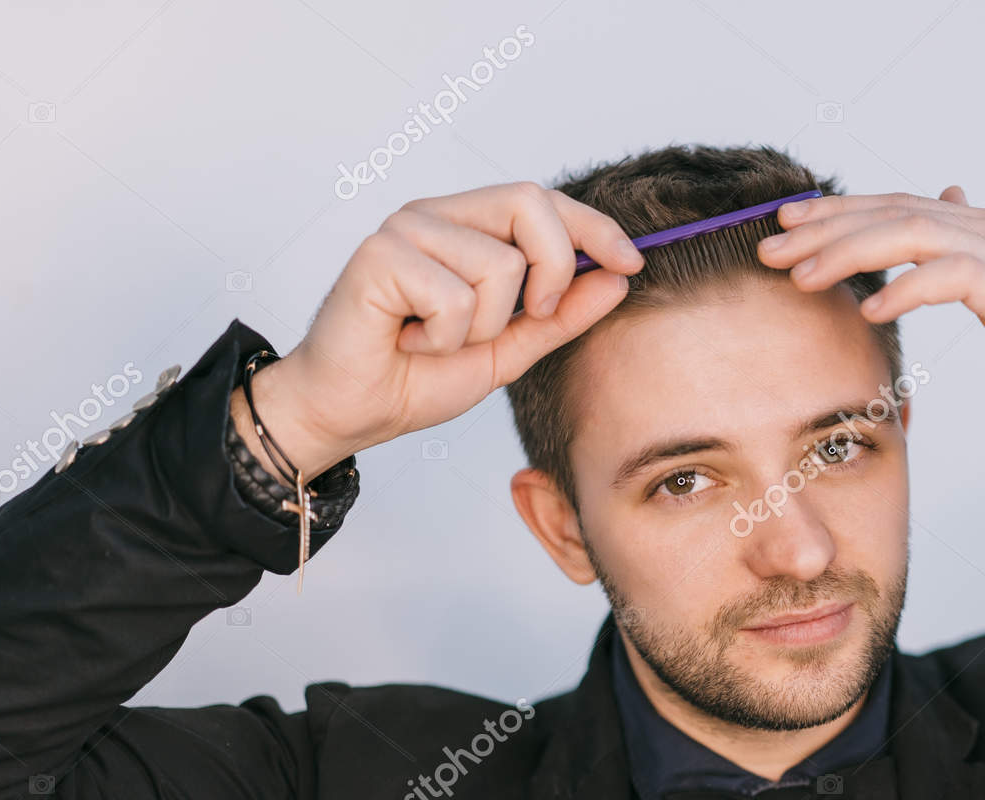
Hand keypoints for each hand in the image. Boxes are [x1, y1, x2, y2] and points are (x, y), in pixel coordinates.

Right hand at [238, 182, 645, 478]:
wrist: (353, 412)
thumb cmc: (417, 377)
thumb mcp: (510, 348)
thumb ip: (560, 315)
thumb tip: (615, 278)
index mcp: (467, 227)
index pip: (543, 200)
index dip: (594, 227)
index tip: (631, 263)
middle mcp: (436, 216)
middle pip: (529, 202)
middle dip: (554, 268)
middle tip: (533, 316)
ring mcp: (405, 229)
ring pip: (497, 265)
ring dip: (483, 327)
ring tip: (440, 341)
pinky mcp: (378, 255)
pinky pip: (454, 297)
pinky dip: (443, 338)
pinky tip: (410, 342)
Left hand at [754, 187, 984, 432]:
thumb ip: (970, 247)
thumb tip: (942, 201)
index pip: (897, 206)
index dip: (837, 213)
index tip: (784, 227)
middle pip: (893, 212)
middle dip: (824, 228)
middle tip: (769, 247)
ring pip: (911, 235)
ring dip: (848, 254)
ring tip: (801, 278)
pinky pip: (950, 277)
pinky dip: (904, 288)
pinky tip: (867, 307)